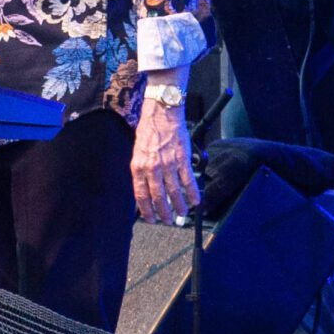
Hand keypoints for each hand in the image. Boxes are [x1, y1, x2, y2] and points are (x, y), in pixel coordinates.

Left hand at [131, 96, 199, 225]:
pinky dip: (193, 192)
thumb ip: (141, 170)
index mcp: (138, 167)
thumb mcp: (137, 152)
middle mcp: (153, 168)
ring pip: (174, 191)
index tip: (151, 219)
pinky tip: (196, 200)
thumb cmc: (149, 130)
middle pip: (159, 197)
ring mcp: (169, 164)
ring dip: (180, 205)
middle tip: (168, 220)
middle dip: (164, 212)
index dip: (146, 210)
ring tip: (182, 213)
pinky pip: (188, 180)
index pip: (141, 195)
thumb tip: (145, 188)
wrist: (162, 113)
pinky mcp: (183, 159)